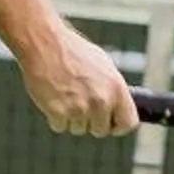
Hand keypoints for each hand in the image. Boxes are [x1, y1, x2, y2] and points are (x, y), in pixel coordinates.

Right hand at [20, 28, 137, 137]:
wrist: (46, 43)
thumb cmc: (73, 51)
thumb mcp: (103, 66)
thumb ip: (112, 90)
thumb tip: (116, 107)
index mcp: (116, 88)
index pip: (128, 123)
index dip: (118, 125)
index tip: (110, 123)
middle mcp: (101, 101)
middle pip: (100, 130)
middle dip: (91, 121)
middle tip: (80, 103)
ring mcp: (80, 109)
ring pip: (79, 129)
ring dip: (71, 118)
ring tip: (65, 94)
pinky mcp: (59, 113)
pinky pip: (60, 126)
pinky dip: (55, 116)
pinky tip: (54, 97)